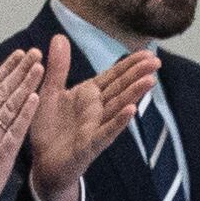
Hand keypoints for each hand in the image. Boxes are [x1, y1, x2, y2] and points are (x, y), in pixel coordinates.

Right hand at [0, 43, 45, 200]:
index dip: (5, 69)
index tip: (19, 54)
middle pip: (1, 91)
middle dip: (19, 70)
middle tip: (35, 52)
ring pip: (9, 106)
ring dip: (25, 85)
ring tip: (39, 67)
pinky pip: (14, 131)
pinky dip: (25, 113)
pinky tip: (36, 98)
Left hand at [24, 40, 145, 200]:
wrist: (42, 164)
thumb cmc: (49, 129)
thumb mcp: (49, 92)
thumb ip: (58, 67)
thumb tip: (59, 36)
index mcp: (88, 95)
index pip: (113, 76)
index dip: (129, 65)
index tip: (147, 52)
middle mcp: (96, 110)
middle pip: (120, 89)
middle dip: (138, 75)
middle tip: (157, 61)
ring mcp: (95, 127)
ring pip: (118, 108)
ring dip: (134, 95)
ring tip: (150, 81)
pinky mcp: (89, 146)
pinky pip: (105, 132)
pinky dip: (118, 122)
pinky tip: (132, 111)